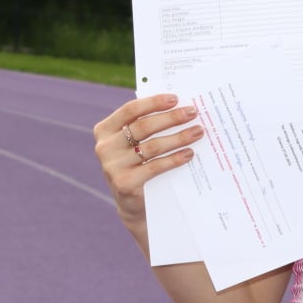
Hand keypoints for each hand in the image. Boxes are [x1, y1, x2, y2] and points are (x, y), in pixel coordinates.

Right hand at [92, 94, 201, 228]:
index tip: (176, 99)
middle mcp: (105, 147)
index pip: (130, 110)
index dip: (154, 102)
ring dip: (179, 137)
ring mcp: (112, 166)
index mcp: (105, 130)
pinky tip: (189, 153)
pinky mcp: (124, 183)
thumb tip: (178, 107)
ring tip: (197, 132)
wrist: (132, 203)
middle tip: (192, 113)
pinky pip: (155, 166)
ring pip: (152, 146)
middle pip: (143, 126)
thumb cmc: (138, 165)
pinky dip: (174, 159)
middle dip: (171, 118)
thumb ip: (145, 126)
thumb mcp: (135, 144)